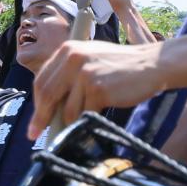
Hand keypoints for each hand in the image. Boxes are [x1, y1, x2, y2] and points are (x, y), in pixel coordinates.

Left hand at [30, 38, 165, 136]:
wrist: (152, 64)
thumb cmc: (120, 66)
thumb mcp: (89, 58)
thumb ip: (67, 75)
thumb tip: (47, 107)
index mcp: (67, 50)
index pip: (41, 80)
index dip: (36, 103)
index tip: (34, 121)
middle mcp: (72, 59)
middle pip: (46, 95)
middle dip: (40, 119)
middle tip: (35, 135)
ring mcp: (84, 73)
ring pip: (66, 109)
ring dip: (71, 121)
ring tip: (84, 118)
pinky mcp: (97, 88)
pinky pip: (84, 114)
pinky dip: (87, 120)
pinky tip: (98, 115)